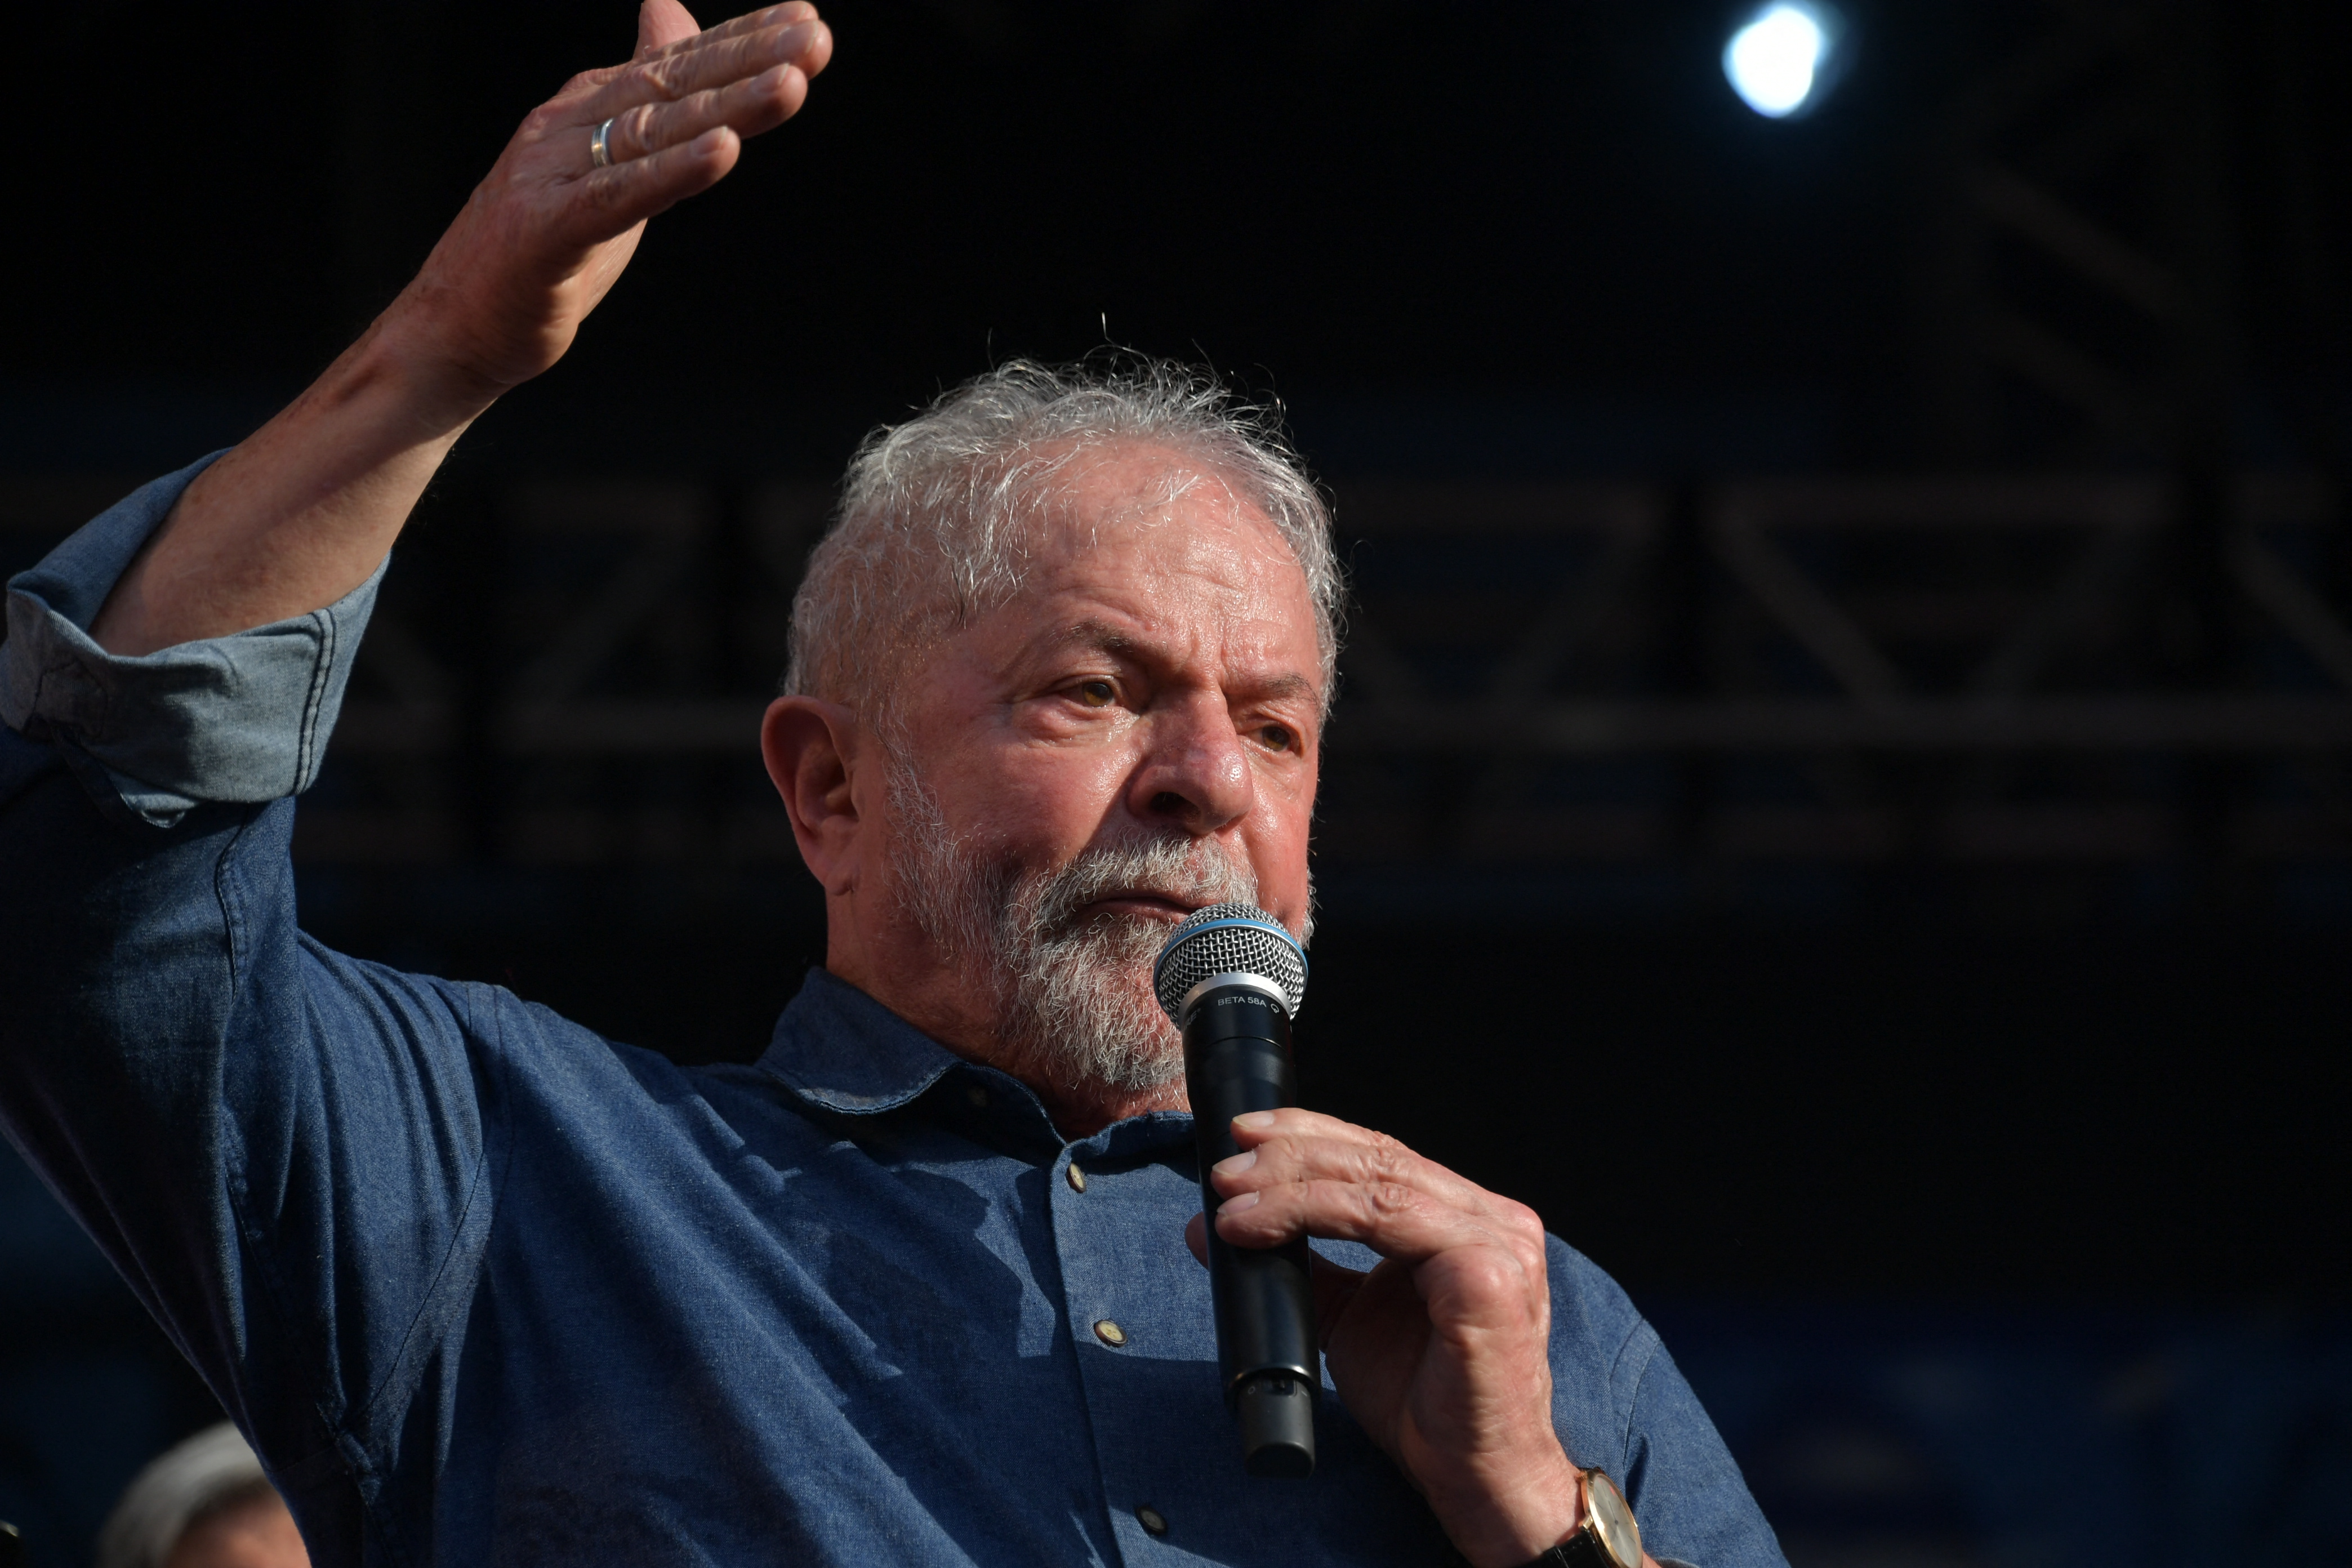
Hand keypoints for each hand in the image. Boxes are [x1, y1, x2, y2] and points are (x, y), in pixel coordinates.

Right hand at [93, 1, 830, 654]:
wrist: (454, 328)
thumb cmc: (540, 247)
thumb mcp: (606, 164)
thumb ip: (648, 100)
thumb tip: (676, 22)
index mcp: (587, 109)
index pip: (677, 63)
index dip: (743, 40)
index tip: (807, 20)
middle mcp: (570, 125)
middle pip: (675, 84)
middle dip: (750, 57)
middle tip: (817, 35)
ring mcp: (555, 173)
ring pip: (657, 130)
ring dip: (730, 104)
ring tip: (793, 82)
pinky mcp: (549, 229)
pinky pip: (622, 194)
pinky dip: (674, 171)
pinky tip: (723, 151)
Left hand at [1184, 1110, 1590, 1567]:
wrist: (1474, 1476)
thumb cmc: (1424, 1404)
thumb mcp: (1349, 1320)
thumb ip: (1303, 1266)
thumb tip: (1219, 1226)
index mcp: (1470, 1220)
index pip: (1386, 1156)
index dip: (1313, 1136)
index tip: (1246, 1139)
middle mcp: (1494, 1218)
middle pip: (1380, 1158)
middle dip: (1293, 1152)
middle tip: (1226, 1166)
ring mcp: (1497, 1240)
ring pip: (1378, 1181)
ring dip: (1291, 1182)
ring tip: (1231, 1197)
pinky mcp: (1487, 1271)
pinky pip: (1386, 1219)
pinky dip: (1312, 1212)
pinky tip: (1262, 1224)